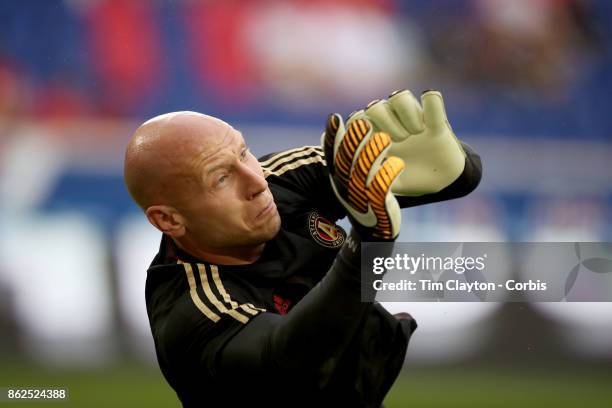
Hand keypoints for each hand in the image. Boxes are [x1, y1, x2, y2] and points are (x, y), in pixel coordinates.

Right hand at [322, 114, 403, 240]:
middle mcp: (346, 188)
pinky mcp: (378, 206)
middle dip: (353, 141)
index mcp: (338, 180)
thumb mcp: (346, 180)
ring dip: (373, 154)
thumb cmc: (362, 198)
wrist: (374, 232)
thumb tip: (326, 134)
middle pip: (346, 162)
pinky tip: (397, 163)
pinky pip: (382, 188)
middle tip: (362, 121)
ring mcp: (361, 197)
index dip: (332, 137)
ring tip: (384, 138)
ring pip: (364, 173)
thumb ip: (339, 159)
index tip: (334, 117)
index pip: (331, 156)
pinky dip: (389, 174)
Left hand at [347, 90, 465, 196]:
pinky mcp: (436, 118)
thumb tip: (359, 166)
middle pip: (374, 106)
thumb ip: (373, 177)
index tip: (373, 147)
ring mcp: (412, 118)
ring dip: (405, 114)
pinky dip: (431, 107)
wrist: (440, 183)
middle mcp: (391, 122)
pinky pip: (431, 98)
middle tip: (397, 142)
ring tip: (416, 133)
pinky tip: (430, 126)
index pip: (356, 120)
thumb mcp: (387, 184)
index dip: (361, 131)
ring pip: (399, 96)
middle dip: (384, 124)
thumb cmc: (407, 180)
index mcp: (374, 136)